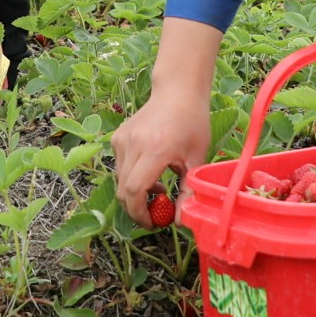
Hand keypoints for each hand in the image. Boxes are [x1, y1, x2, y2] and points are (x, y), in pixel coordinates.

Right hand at [112, 91, 209, 227]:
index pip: (135, 189)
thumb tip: (179, 220)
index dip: (140, 213)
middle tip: (154, 215)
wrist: (177, 93)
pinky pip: (120, 166)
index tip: (152, 223)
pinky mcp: (117, 137)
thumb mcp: (197, 158)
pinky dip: (131, 176)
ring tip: (159, 187)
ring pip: (120, 179)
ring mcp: (122, 139)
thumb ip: (188, 191)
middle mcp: (134, 143)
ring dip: (136, 192)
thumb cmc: (192, 124)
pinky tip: (150, 170)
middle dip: (136, 209)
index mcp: (156, 149)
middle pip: (124, 189)